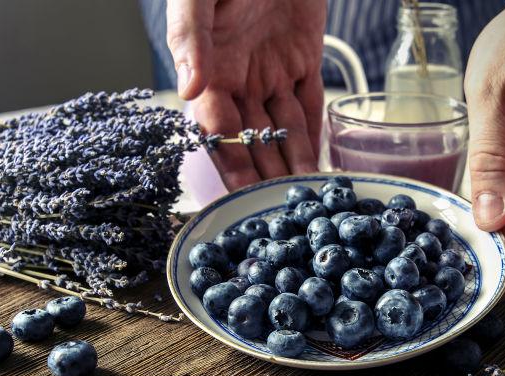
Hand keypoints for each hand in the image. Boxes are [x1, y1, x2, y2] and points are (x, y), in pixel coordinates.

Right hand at [166, 0, 325, 189]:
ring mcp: (274, 71)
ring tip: (303, 197)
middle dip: (264, 177)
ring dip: (293, 163)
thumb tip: (188, 88)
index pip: (219, 132)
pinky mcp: (304, 57)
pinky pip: (309, 103)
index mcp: (212, 70)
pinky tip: (317, 162)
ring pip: (285, 129)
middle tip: (278, 210)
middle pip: (254, 140)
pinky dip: (314, 133)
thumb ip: (190, 36)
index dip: (231, 166)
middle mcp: (242, 79)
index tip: (240, 199)